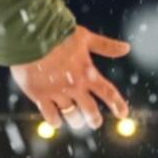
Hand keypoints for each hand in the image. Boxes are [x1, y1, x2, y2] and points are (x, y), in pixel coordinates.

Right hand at [10, 26, 130, 129]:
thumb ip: (105, 46)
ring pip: (71, 115)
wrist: (30, 37)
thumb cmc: (58, 34)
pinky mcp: (40, 96)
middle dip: (94, 119)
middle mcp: (74, 86)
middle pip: (90, 110)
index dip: (118, 105)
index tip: (123, 114)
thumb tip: (127, 48)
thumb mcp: (85, 38)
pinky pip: (50, 115)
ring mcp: (57, 93)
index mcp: (87, 73)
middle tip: (95, 123)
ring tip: (76, 122)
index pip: (108, 92)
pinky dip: (55, 121)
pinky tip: (56, 122)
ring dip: (76, 120)